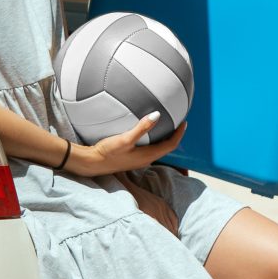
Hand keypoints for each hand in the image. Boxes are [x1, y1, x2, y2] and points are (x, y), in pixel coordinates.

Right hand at [69, 115, 184, 175]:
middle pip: (166, 148)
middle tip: (178, 123)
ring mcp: (139, 160)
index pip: (170, 145)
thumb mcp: (125, 139)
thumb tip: (157, 115)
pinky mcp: (132, 158)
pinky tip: (147, 133)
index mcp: (148, 156)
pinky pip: (149, 149)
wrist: (93, 163)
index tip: (184, 122)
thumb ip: (142, 127)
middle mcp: (146, 160)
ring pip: (158, 149)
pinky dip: (154, 140)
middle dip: (174, 136)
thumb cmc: (108, 152)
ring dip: (164, 138)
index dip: (179, 134)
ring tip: (166, 126)